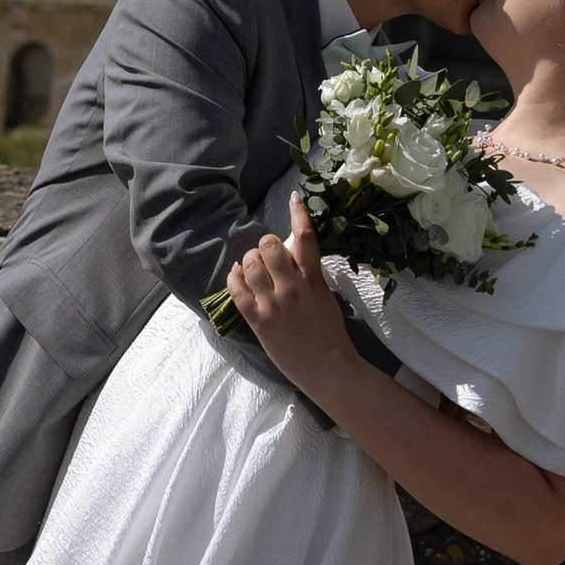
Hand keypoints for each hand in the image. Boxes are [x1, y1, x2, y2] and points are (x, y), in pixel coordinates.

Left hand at [220, 195, 361, 399]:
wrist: (327, 367)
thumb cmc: (330, 333)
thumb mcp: (325, 297)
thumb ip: (309, 275)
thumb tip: (292, 257)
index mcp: (313, 280)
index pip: (305, 238)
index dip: (298, 213)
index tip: (294, 196)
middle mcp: (291, 287)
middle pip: (269, 246)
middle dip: (266, 245)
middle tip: (268, 254)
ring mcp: (272, 303)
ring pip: (249, 264)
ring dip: (249, 260)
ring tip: (254, 267)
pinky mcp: (257, 320)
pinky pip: (236, 290)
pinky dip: (233, 278)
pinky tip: (236, 274)